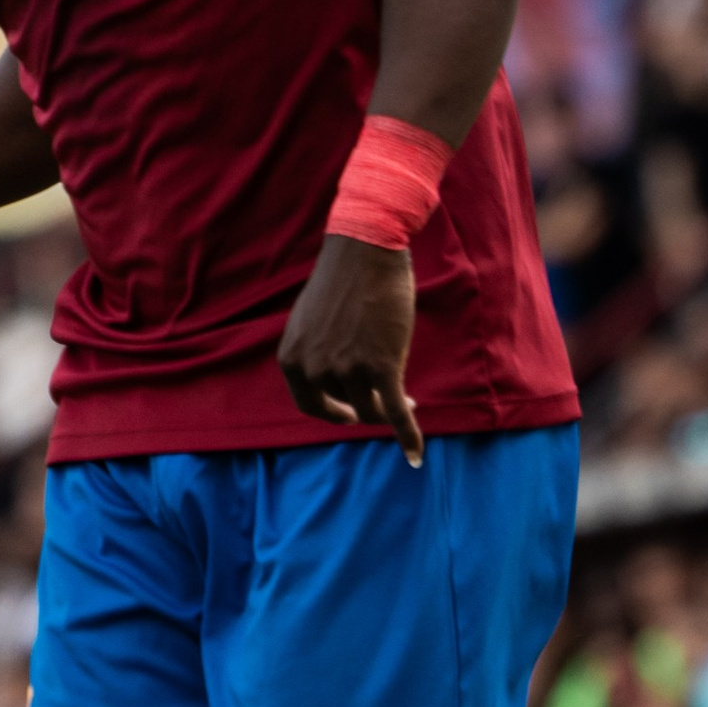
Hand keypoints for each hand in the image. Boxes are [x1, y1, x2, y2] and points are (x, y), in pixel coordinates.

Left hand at [279, 237, 424, 462]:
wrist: (366, 250)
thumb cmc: (343, 280)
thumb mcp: (312, 322)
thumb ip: (315, 353)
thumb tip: (332, 379)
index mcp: (292, 359)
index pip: (310, 404)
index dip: (332, 412)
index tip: (350, 413)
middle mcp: (315, 369)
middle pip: (345, 406)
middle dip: (365, 408)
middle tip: (384, 404)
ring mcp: (348, 370)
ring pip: (372, 408)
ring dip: (390, 409)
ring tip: (406, 401)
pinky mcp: (381, 368)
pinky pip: (395, 413)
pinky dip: (408, 436)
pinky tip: (415, 456)